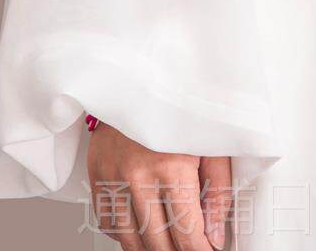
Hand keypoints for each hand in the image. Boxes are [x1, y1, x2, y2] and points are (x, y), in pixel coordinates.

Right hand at [87, 123, 231, 249]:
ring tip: (168, 243)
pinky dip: (126, 233)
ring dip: (150, 248)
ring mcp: (113, 178)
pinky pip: (108, 223)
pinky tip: (143, 225)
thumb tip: (216, 235)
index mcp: (172, 167)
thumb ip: (218, 191)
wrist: (139, 82)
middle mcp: (138, 177)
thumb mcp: (211, 143)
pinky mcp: (98, 176)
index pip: (187, 232)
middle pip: (157, 242)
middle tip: (191, 246)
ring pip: (130, 239)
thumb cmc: (181, 109)